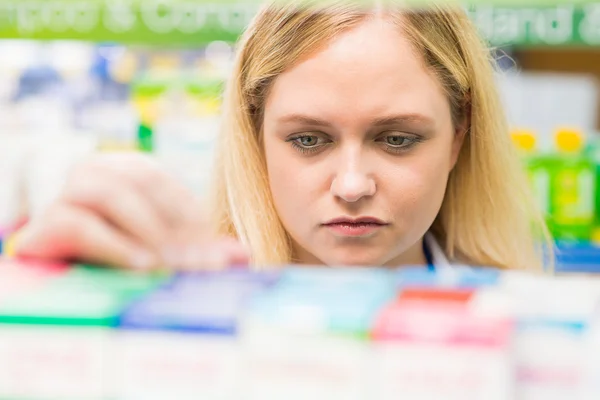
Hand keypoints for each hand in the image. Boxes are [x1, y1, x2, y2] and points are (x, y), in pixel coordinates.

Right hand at [13, 153, 248, 270]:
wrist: (59, 275)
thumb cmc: (121, 255)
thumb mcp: (167, 250)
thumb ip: (202, 250)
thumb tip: (244, 255)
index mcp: (127, 169)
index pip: (164, 181)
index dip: (193, 215)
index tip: (218, 253)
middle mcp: (95, 172)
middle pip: (140, 180)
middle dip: (176, 224)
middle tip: (203, 264)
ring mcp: (66, 197)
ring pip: (108, 192)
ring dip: (146, 229)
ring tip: (169, 264)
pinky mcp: (41, 229)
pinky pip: (76, 224)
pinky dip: (114, 244)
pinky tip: (143, 266)